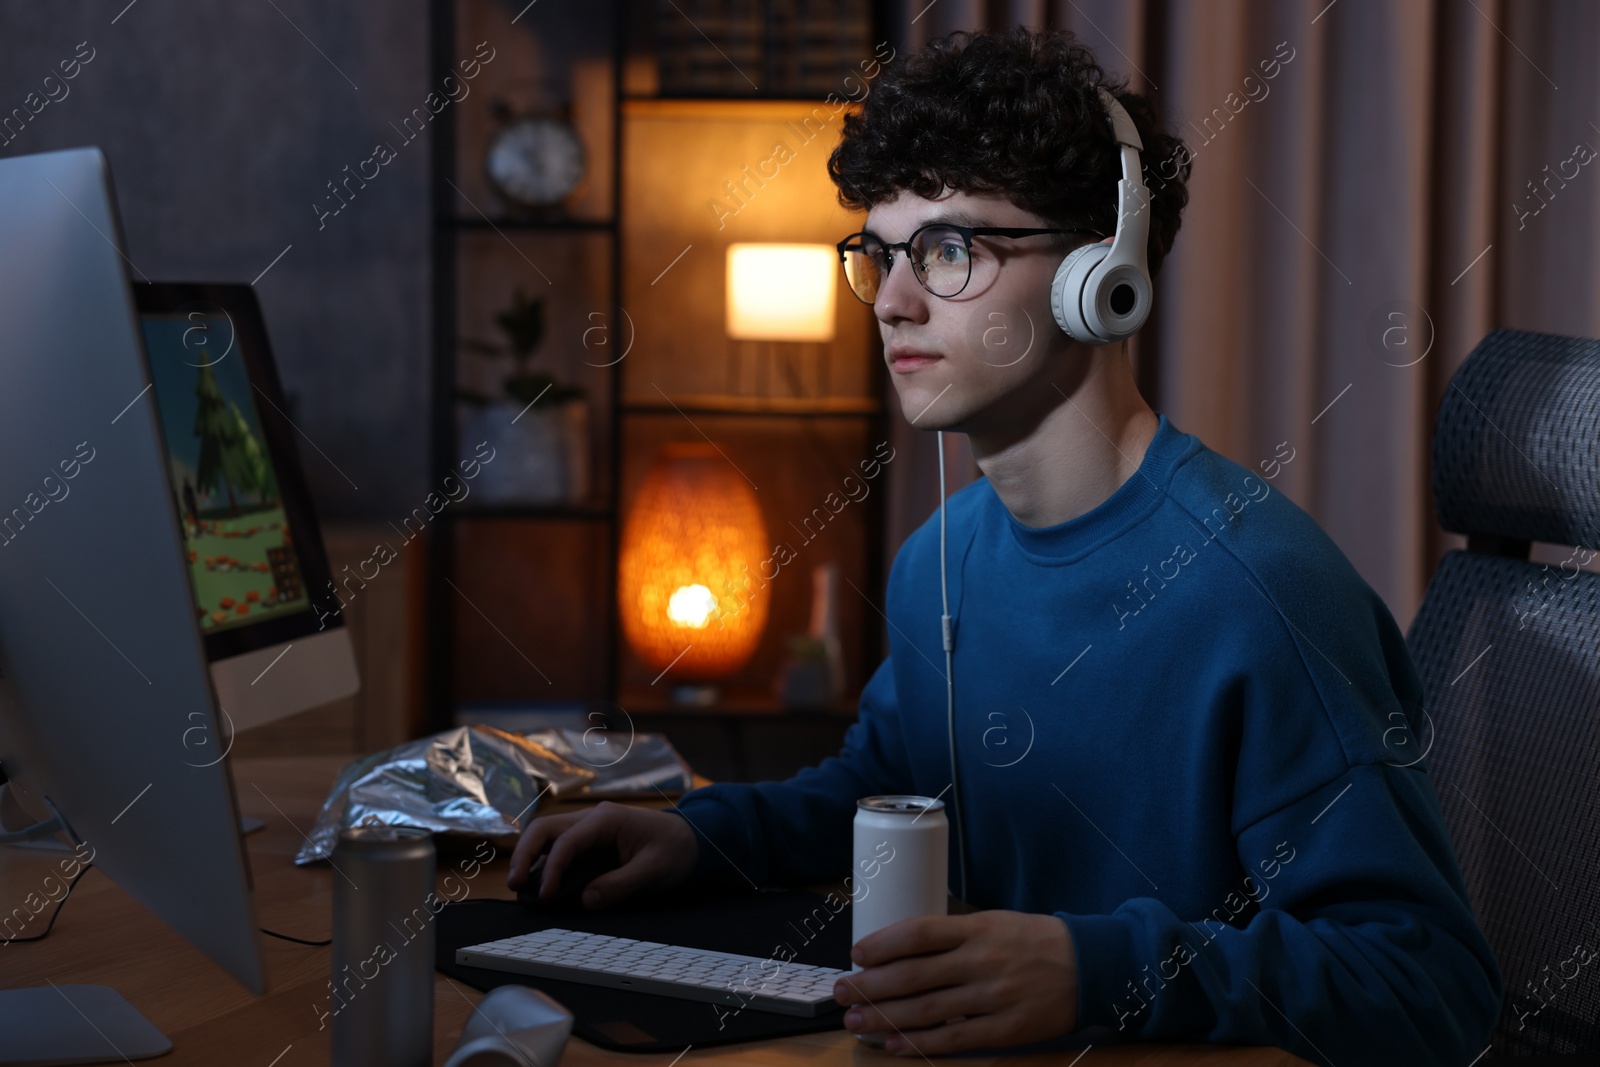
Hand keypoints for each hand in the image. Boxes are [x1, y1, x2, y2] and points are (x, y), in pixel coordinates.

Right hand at [506, 800, 699, 907]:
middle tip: (514, 885)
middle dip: (525, 854)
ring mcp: (590, 827)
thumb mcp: (653, 870)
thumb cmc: (675, 849)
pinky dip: (545, 862)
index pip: (567, 841)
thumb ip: (619, 885)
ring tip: (520, 887)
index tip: (545, 895)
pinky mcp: (591, 840)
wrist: (692, 839)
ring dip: (531, 857)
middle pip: (545, 828)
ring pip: (548, 835)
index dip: (551, 868)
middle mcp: (593, 818)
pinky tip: (540, 882)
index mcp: (607, 819)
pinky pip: (560, 847)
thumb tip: (585, 899)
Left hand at [831, 910, 1078, 1055]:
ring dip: (885, 1018)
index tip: (856, 954)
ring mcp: (992, 997)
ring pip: (926, 1010)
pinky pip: (953, 1039)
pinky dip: (919, 1043)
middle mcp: (981, 961)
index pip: (919, 932)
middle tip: (841, 992)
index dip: (883, 944)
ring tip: (856, 1022)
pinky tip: (894, 1045)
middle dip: (870, 985)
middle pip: (913, 975)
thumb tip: (901, 951)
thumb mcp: (994, 923)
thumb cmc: (1033, 941)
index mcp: (977, 929)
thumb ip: (953, 936)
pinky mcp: (1004, 1029)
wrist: (1090, 966)